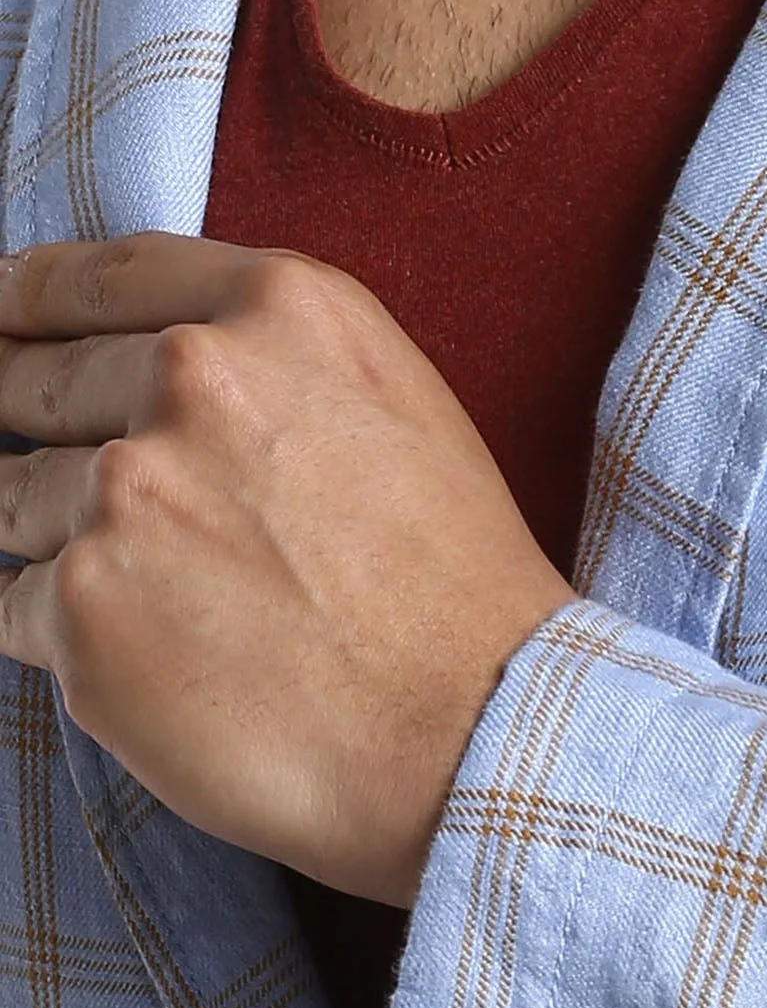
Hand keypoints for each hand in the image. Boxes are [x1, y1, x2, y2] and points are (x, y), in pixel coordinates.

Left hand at [0, 232, 575, 905]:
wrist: (478, 729)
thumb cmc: (455, 585)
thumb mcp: (396, 405)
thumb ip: (270, 357)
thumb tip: (149, 361)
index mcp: (278, 312)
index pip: (96, 277)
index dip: (24, 299)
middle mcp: (193, 380)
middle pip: (37, 384)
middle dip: (28, 426)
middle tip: (82, 489)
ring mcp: (125, 491)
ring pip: (13, 500)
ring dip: (63, 548)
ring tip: (156, 604)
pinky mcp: (81, 606)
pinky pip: (12, 607)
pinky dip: (61, 637)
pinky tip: (152, 664)